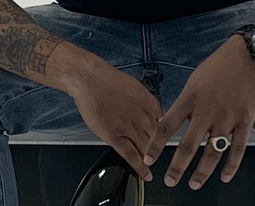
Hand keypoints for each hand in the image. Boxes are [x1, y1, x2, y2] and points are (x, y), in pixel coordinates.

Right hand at [69, 54, 163, 180]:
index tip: (163, 142)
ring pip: (146, 150)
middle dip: (158, 149)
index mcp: (151, 104)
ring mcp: (130, 128)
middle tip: (157, 157)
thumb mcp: (136, 88)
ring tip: (153, 168)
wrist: (91, 79)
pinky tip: (145, 175)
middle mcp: (144, 117)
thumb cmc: (109, 81)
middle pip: (157, 140)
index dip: (163, 136)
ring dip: (150, 160)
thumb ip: (145, 104)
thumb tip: (149, 113)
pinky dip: (140, 168)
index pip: (164, 126)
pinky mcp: (115, 136)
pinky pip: (131, 156)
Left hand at [143, 36, 254, 189]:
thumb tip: (175, 121)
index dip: (155, 145)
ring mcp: (227, 117)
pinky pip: (237, 149)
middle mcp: (207, 110)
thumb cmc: (220, 65)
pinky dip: (231, 166)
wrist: (247, 55)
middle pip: (188, 145)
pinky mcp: (245, 121)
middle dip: (177, 167)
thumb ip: (186, 101)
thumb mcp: (195, 79)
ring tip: (194, 183)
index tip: (148, 159)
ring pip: (212, 152)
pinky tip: (225, 176)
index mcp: (191, 97)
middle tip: (170, 181)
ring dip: (202, 172)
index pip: (167, 126)